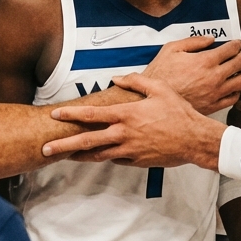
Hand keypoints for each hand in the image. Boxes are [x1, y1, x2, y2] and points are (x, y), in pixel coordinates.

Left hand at [45, 73, 224, 169]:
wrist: (195, 140)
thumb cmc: (179, 112)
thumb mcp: (159, 88)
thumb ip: (135, 81)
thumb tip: (116, 78)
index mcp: (126, 114)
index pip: (91, 115)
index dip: (71, 114)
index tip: (55, 115)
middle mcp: (123, 134)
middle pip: (86, 141)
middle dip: (63, 145)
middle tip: (45, 149)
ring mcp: (129, 150)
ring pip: (98, 155)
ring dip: (79, 155)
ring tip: (64, 156)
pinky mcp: (137, 161)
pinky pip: (116, 160)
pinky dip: (105, 157)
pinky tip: (98, 156)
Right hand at [143, 36, 240, 114]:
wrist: (153, 99)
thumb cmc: (160, 73)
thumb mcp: (172, 48)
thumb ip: (194, 41)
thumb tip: (211, 39)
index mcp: (205, 61)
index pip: (232, 49)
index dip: (238, 43)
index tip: (239, 43)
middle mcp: (214, 77)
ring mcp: (215, 93)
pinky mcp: (213, 106)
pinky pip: (234, 98)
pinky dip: (238, 90)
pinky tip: (235, 86)